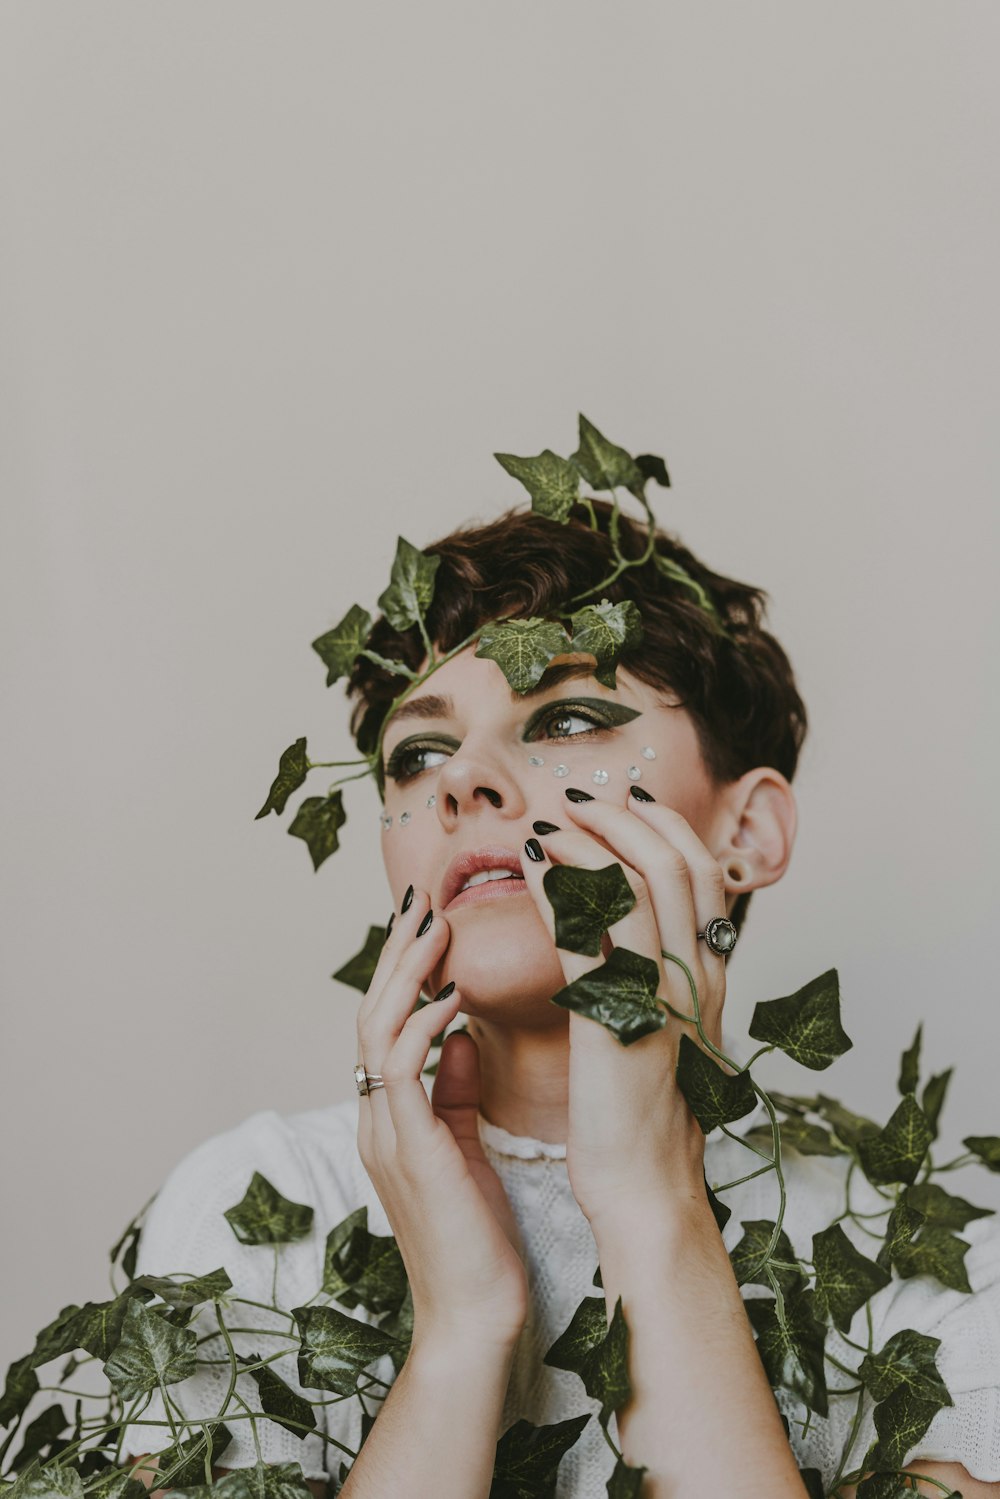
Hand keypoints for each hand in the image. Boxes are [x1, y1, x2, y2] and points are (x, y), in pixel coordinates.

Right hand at [355, 889, 529, 1350]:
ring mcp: (385, 1134)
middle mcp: (376, 1120)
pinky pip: (401, 1070)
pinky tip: (453, 993)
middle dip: (396, 955)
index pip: (387, 1026)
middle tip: (421, 899)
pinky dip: (422, 1024)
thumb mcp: (467, 1151)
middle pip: (371, 1014)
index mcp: (391, 1119)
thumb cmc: (478, 1242)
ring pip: (377, 1030)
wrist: (474, 1323)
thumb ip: (455, 1095)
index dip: (405, 973)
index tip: (430, 923)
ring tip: (434, 925)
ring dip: (406, 973)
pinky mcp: (408, 1151)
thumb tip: (460, 1039)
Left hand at [520, 791, 731, 1230]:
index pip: (703, 871)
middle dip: (623, 818)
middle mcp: (698, 975)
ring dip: (589, 843)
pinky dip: (558, 890)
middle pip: (675, 862)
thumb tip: (621, 920)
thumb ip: (655, 971)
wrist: (645, 1184)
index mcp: (711, 974)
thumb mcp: (665, 1025)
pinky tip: (530, 870)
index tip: (621, 800)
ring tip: (549, 826)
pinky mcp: (619, 1021)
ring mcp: (663, 997)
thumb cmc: (644, 1110)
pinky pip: (590, 935)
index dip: (662, 824)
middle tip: (576, 801)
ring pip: (639, 885)